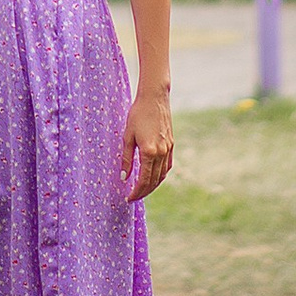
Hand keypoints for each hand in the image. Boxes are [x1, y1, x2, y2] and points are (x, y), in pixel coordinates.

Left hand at [121, 87, 172, 202]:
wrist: (154, 98)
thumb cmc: (138, 114)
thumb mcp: (127, 136)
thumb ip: (126, 158)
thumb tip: (124, 177)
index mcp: (149, 152)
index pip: (143, 180)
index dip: (136, 192)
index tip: (128, 198)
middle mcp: (161, 153)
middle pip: (153, 181)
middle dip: (143, 192)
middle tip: (133, 198)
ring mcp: (168, 149)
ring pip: (162, 175)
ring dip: (152, 186)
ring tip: (142, 190)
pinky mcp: (171, 145)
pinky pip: (167, 166)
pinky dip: (160, 175)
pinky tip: (153, 177)